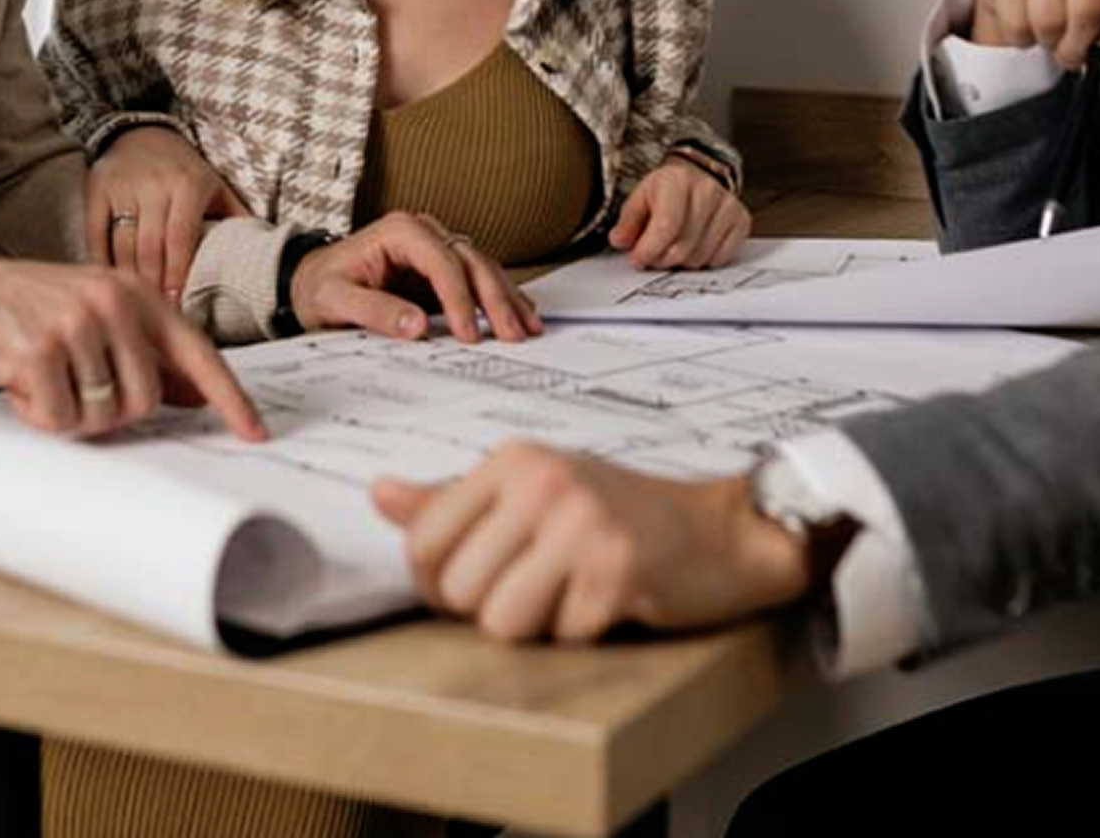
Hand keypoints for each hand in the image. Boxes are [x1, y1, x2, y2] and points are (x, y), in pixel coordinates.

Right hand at [0, 256, 265, 441]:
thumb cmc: (30, 307)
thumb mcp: (96, 313)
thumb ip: (145, 350)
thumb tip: (194, 394)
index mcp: (136, 294)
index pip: (197, 352)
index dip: (228, 397)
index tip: (253, 431)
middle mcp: (113, 303)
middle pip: (145, 401)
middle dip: (110, 412)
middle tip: (73, 389)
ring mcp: (76, 325)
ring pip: (101, 416)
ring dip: (68, 414)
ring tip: (43, 380)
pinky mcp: (37, 352)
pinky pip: (59, 419)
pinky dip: (38, 415)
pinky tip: (20, 384)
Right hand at [84, 128, 247, 298]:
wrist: (141, 134)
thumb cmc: (184, 171)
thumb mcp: (216, 187)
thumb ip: (236, 219)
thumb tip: (259, 257)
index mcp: (188, 185)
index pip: (181, 238)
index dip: (178, 273)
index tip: (178, 302)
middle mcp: (154, 184)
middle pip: (151, 246)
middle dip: (154, 284)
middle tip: (157, 311)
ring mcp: (123, 186)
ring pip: (122, 244)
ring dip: (130, 278)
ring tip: (138, 302)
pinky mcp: (97, 189)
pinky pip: (96, 234)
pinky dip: (101, 261)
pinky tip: (111, 280)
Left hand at [289, 212, 541, 344]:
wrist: (310, 281)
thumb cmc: (319, 287)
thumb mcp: (335, 300)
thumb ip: (374, 311)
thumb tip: (416, 326)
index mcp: (399, 231)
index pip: (442, 263)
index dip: (460, 300)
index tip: (469, 336)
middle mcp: (423, 231)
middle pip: (471, 261)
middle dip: (495, 299)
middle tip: (512, 335)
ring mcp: (436, 246)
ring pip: (483, 267)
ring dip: (507, 298)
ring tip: (527, 328)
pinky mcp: (442, 267)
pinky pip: (478, 278)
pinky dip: (500, 297)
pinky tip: (520, 314)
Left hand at [373, 445, 809, 641]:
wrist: (722, 532)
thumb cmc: (618, 514)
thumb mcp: (531, 492)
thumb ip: (452, 501)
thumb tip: (376, 494)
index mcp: (511, 461)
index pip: (424, 543)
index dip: (440, 585)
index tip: (477, 584)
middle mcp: (542, 483)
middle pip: (460, 591)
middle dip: (493, 609)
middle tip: (540, 590)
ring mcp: (581, 524)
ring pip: (502, 622)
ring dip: (538, 628)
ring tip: (572, 596)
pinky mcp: (618, 570)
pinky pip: (562, 638)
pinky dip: (584, 634)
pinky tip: (612, 603)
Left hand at [608, 157, 749, 267]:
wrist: (695, 176)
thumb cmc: (665, 191)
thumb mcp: (639, 199)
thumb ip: (627, 222)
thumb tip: (620, 240)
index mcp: (676, 180)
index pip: (665, 226)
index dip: (648, 250)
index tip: (637, 259)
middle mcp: (706, 190)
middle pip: (682, 246)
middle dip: (661, 259)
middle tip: (652, 256)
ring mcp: (727, 205)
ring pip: (700, 256)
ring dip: (682, 261)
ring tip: (672, 248)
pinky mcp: (741, 219)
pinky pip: (721, 258)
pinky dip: (704, 260)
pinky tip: (694, 246)